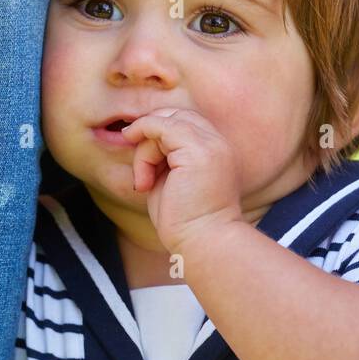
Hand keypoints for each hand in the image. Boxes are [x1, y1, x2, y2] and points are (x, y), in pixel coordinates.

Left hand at [118, 107, 242, 256]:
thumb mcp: (171, 183)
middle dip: (150, 138)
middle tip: (141, 171)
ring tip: (144, 183)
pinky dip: (144, 146)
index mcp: (215, 151)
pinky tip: (143, 176)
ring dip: (145, 150)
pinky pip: (161, 127)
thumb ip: (162, 160)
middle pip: (176, 116)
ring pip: (166, 122)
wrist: (204, 243)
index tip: (143, 164)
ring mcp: (210, 144)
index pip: (185, 123)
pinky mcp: (197, 150)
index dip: (158, 136)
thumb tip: (140, 143)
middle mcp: (217, 142)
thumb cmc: (185, 223)